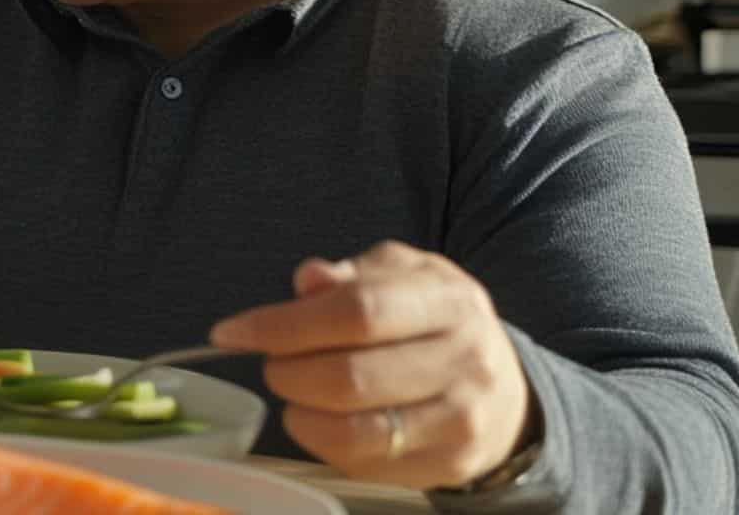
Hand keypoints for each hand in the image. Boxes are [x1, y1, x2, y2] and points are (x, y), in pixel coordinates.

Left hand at [209, 241, 532, 489]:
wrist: (504, 388)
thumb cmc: (434, 321)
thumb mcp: (400, 276)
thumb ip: (350, 275)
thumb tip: (308, 279)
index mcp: (449, 301)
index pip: (356, 312)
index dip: (284, 324)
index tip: (234, 331)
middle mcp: (465, 360)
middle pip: (349, 378)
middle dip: (287, 371)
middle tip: (272, 363)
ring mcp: (461, 419)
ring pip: (355, 430)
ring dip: (300, 413)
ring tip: (293, 391)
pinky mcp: (449, 464)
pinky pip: (366, 463)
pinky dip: (323, 443)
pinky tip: (320, 419)